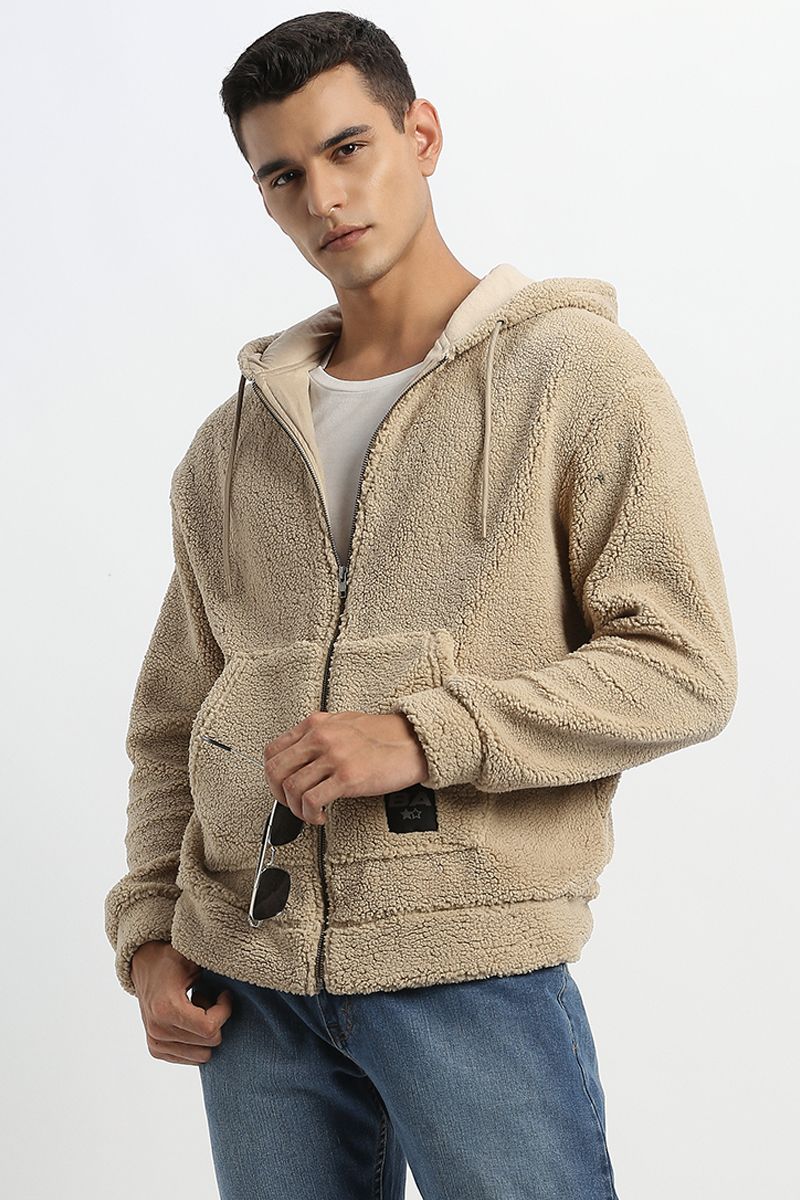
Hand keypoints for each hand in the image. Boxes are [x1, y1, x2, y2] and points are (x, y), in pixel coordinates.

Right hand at [130, 940, 232, 1064]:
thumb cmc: (171, 960)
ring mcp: (156, 1043)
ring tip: (197, 1010)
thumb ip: (214, 969)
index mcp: (166, 1010)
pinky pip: (191, 1058)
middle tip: (208, 999)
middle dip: (216, 1020)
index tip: (224, 994)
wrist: (144, 966)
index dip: (225, 1011)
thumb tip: (240, 978)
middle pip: (209, 1042)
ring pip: (202, 1055)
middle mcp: (158, 1031)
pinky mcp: (156, 1049)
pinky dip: (197, 1041)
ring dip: (205, 1033)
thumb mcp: (192, 960)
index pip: (210, 1028)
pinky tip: (189, 1020)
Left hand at [263, 710, 428, 825]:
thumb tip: (299, 759)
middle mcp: (320, 737)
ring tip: (310, 814)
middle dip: (278, 795)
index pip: (272, 751)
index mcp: (315, 724)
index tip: (281, 788)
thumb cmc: (383, 735)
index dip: (271, 775)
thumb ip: (319, 735)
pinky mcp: (347, 776)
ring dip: (296, 809)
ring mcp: (333, 756)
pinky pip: (312, 801)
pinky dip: (310, 815)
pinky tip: (321, 816)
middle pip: (275, 771)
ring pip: (291, 789)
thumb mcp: (343, 723)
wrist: (413, 741)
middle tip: (291, 805)